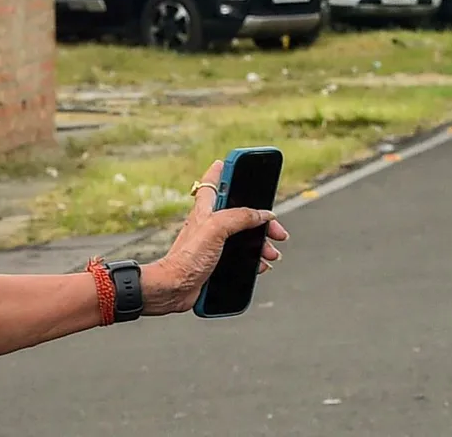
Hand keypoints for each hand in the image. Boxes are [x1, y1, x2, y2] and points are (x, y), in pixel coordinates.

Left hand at [140, 159, 289, 315]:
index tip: (235, 163)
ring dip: (262, 242)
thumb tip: (263, 214)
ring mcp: (213, 243)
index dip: (224, 171)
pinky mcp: (217, 261)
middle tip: (276, 228)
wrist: (174, 288)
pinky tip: (261, 265)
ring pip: (244, 236)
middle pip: (240, 213)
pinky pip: (242, 256)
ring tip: (271, 252)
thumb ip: (240, 217)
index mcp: (205, 210)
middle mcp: (209, 224)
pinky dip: (254, 259)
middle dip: (260, 219)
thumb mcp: (215, 229)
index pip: (213, 182)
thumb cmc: (187, 258)